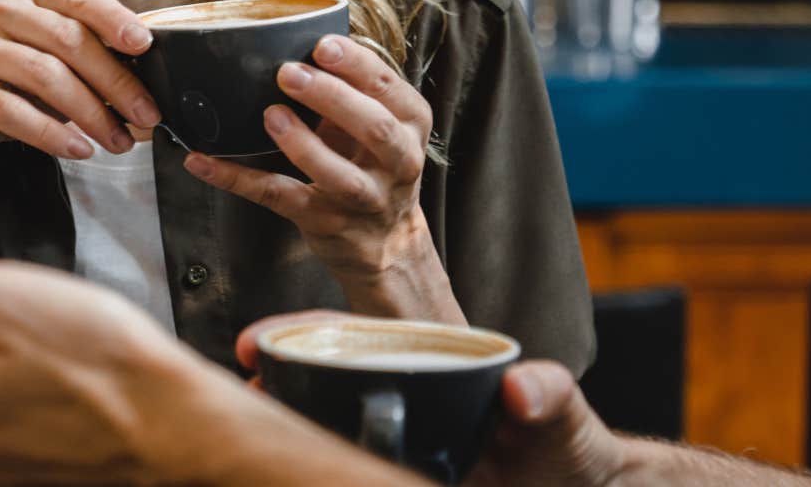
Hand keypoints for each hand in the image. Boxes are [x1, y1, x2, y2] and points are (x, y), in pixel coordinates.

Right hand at [0, 0, 161, 190]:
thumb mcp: (46, 71)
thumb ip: (87, 63)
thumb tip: (148, 82)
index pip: (81, 0)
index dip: (117, 20)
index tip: (147, 47)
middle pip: (69, 40)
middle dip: (116, 81)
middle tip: (147, 115)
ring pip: (45, 74)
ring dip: (90, 113)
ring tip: (117, 142)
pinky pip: (13, 110)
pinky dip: (52, 133)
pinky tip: (78, 150)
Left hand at [183, 35, 459, 319]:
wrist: (387, 240)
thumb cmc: (373, 163)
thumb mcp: (379, 121)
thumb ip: (352, 87)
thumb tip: (295, 39)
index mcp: (410, 124)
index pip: (388, 88)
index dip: (358, 65)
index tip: (323, 44)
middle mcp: (397, 162)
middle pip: (374, 128)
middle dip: (333, 97)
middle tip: (289, 72)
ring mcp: (364, 198)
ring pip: (339, 174)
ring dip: (302, 144)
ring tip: (270, 115)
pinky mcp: (325, 222)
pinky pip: (279, 198)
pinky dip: (237, 179)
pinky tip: (202, 162)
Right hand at [236, 316, 626, 486]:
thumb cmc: (570, 452)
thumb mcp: (563, 419)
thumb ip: (551, 399)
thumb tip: (523, 390)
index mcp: (432, 370)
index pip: (356, 342)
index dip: (303, 337)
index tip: (258, 342)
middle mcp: (405, 405)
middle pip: (323, 388)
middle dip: (275, 387)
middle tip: (240, 396)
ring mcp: (396, 448)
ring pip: (326, 436)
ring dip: (285, 433)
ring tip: (244, 443)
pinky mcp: (393, 476)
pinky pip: (343, 469)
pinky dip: (314, 469)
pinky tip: (285, 471)